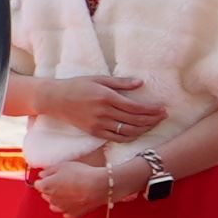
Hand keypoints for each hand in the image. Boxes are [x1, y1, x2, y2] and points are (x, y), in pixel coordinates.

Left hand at [37, 152, 141, 217]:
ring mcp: (62, 208)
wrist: (99, 186)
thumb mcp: (62, 166)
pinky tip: (75, 201)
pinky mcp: (73, 214)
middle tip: (61, 183)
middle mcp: (51, 200)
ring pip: (54, 205)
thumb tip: (42, 175)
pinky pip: (67, 212)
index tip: (50, 177)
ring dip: (58, 200)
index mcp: (46, 187)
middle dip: (50, 189)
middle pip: (45, 195)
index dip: (44, 180)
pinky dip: (69, 208)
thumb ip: (48, 171)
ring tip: (68, 193)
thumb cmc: (80, 173)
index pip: (37, 184)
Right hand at [46, 71, 167, 140]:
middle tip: (163, 117)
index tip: (163, 109)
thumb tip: (140, 83)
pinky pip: (117, 138)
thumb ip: (120, 82)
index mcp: (106, 97)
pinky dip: (130, 136)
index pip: (135, 107)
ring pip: (128, 131)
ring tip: (153, 124)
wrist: (54, 99)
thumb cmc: (77, 85)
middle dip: (152, 119)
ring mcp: (98, 124)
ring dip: (144, 129)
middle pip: (135, 120)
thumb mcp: (98, 79)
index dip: (151, 109)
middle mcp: (103, 112)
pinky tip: (138, 132)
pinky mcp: (94, 132)